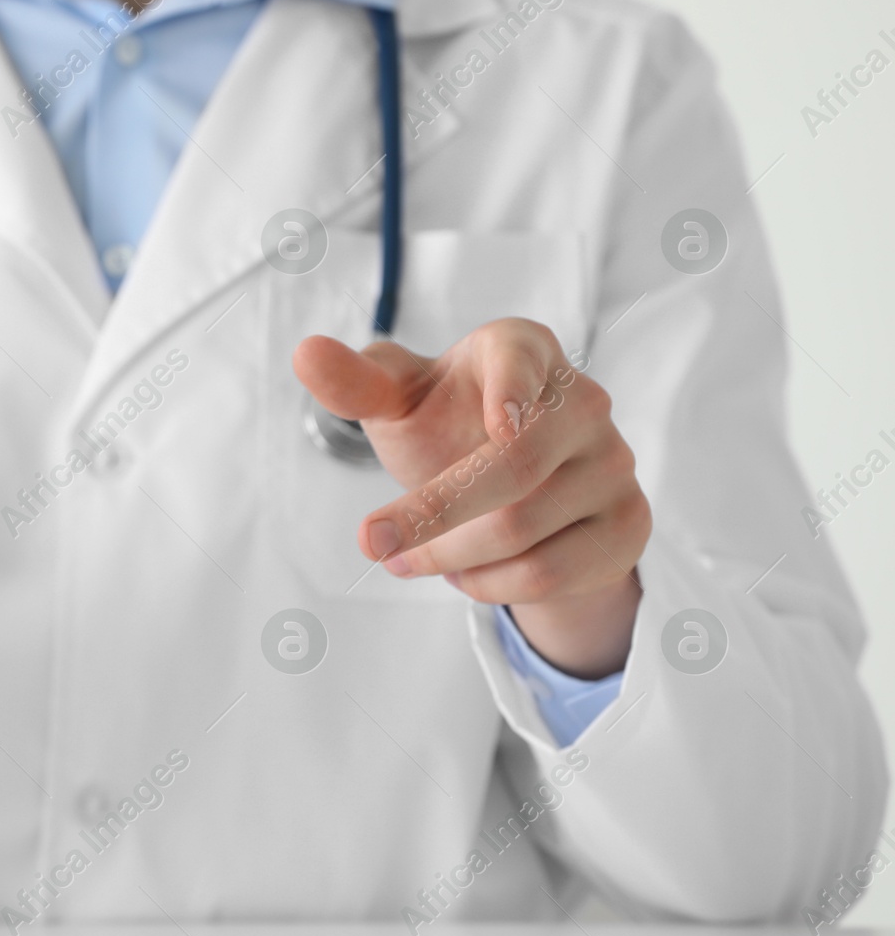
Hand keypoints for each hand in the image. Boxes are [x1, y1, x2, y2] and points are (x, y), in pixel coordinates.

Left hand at [293, 319, 649, 678]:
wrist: (516, 491)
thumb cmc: (448, 427)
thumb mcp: (399, 404)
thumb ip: (357, 383)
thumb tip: (306, 354)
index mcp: (524, 350)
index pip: (523, 359)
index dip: (514, 386)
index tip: (497, 421)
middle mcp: (583, 401)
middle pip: (514, 466)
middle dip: (431, 512)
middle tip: (370, 543)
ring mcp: (615, 463)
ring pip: (524, 530)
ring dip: (449, 557)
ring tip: (406, 559)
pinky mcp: (628, 524)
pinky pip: (550, 573)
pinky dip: (489, 584)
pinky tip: (461, 575)